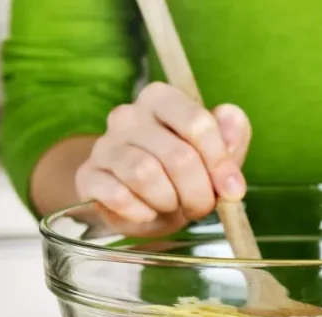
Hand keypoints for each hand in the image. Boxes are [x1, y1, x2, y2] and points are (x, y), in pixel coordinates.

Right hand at [75, 82, 252, 236]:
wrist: (142, 205)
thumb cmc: (183, 175)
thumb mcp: (216, 156)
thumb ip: (231, 134)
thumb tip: (231, 117)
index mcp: (162, 99)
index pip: (197, 122)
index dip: (220, 162)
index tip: (233, 189)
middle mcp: (129, 115)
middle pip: (178, 156)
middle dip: (199, 191)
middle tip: (202, 205)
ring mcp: (104, 145)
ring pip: (145, 174)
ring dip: (169, 201)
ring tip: (172, 205)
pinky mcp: (88, 176)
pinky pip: (118, 196)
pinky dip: (141, 212)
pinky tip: (147, 212)